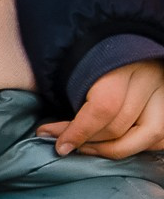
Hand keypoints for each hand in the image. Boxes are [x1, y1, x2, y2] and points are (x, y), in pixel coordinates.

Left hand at [38, 59, 163, 158]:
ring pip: (148, 137)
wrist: (126, 50)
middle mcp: (149, 79)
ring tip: (89, 147)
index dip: (79, 131)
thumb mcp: (80, 68)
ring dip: (114, 149)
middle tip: (67, 145)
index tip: (60, 146)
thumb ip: (68, 95)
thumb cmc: (96, 60)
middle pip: (120, 126)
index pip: (104, 107)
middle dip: (89, 142)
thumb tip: (46, 133)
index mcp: (121, 65)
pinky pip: (161, 139)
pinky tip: (114, 144)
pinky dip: (138, 148)